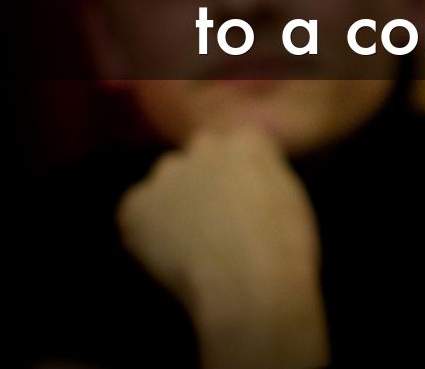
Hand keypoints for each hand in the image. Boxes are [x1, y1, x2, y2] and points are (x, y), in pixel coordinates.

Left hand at [116, 127, 328, 368]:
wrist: (248, 284)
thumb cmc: (284, 249)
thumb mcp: (289, 198)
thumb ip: (262, 179)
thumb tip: (245, 187)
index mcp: (248, 141)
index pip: (239, 147)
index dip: (243, 177)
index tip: (248, 202)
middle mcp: (205, 145)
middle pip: (201, 154)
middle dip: (207, 177)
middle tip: (217, 219)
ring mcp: (167, 173)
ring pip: (168, 181)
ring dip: (176, 200)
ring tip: (193, 242)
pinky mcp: (135, 204)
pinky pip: (138, 214)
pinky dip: (147, 232)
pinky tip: (171, 256)